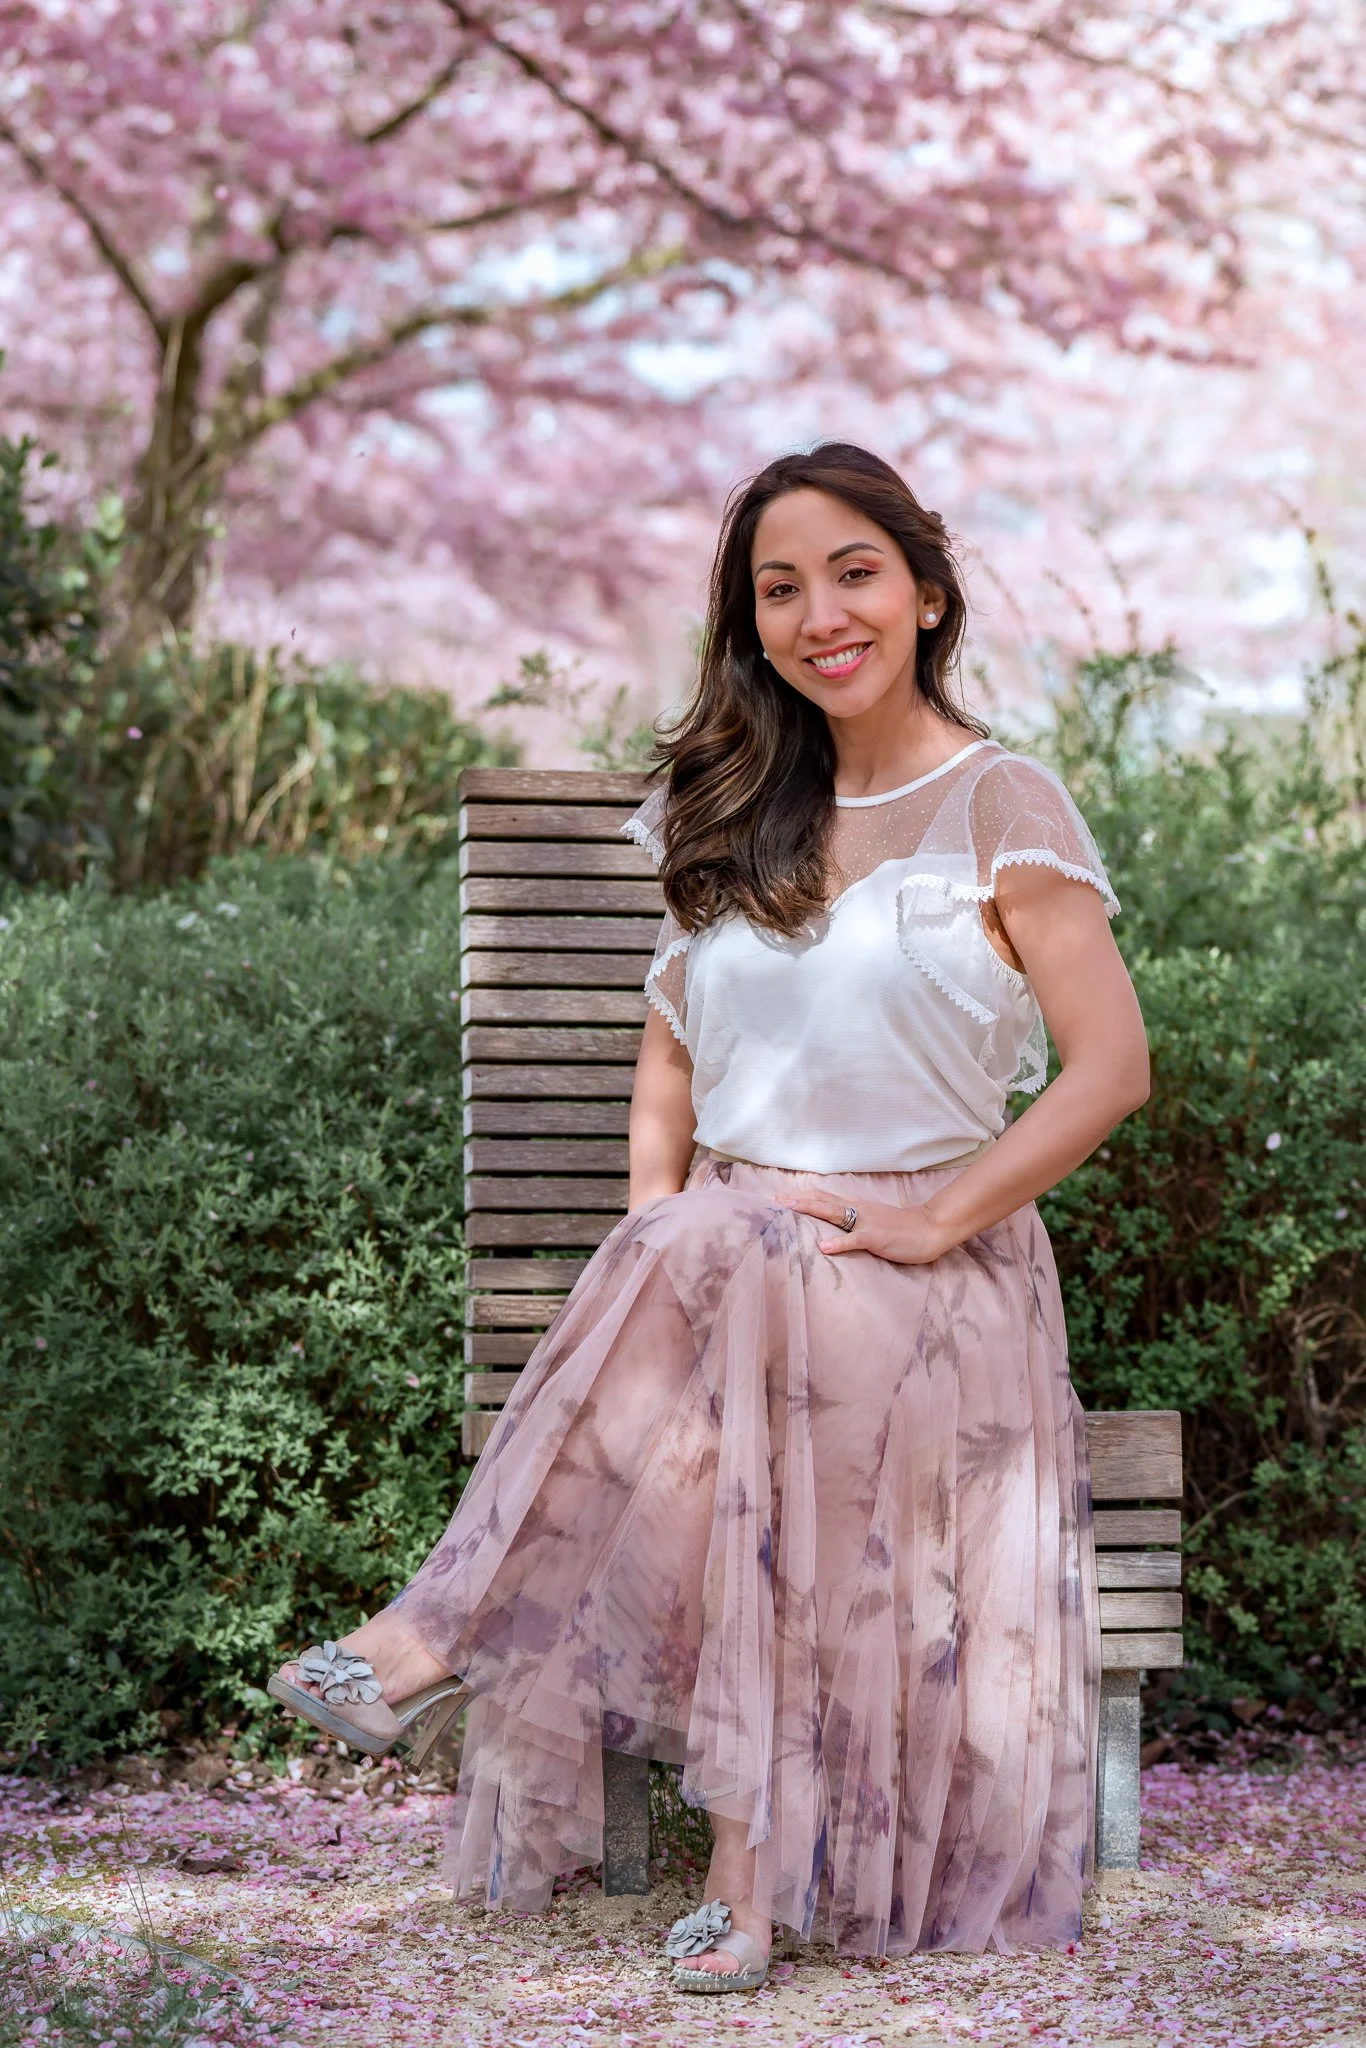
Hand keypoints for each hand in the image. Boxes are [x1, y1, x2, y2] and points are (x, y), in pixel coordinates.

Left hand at [777, 1189, 954, 1263]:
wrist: (930, 1228)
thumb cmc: (903, 1229)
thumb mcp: (874, 1222)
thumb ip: (855, 1223)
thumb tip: (836, 1228)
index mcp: (858, 1208)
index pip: (826, 1199)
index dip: (804, 1196)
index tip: (781, 1195)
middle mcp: (859, 1211)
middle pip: (824, 1202)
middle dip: (799, 1200)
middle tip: (776, 1198)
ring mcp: (867, 1223)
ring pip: (834, 1214)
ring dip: (811, 1210)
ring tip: (789, 1208)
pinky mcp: (877, 1238)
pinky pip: (855, 1240)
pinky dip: (839, 1243)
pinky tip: (823, 1247)